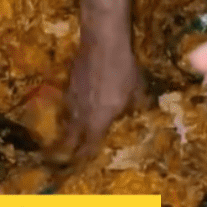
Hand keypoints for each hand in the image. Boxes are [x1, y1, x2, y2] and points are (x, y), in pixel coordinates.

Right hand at [53, 28, 146, 161]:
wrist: (102, 43)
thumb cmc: (123, 69)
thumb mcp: (137, 90)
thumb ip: (137, 103)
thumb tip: (141, 108)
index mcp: (98, 120)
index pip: (89, 145)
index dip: (86, 154)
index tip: (82, 163)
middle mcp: (81, 113)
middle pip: (71, 135)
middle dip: (68, 146)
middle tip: (65, 154)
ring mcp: (72, 97)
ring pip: (68, 117)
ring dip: (69, 125)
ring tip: (69, 131)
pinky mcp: (69, 82)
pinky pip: (69, 101)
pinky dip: (71, 106)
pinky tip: (76, 103)